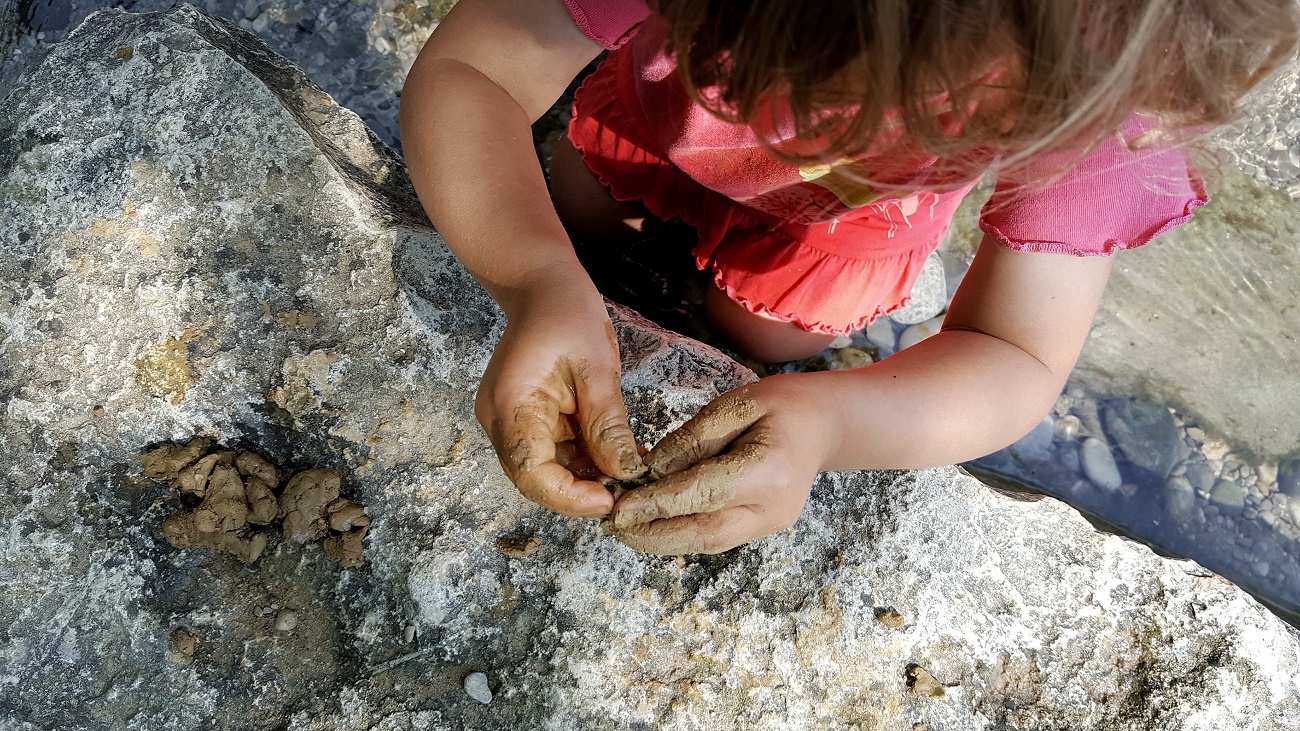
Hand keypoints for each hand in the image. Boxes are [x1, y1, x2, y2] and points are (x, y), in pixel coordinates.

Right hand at [476, 286, 646, 518]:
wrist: (543, 288)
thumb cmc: (567, 315)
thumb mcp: (597, 368)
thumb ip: (607, 424)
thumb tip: (624, 472)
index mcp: (511, 404)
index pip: (531, 472)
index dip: (569, 496)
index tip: (609, 499)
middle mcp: (500, 420)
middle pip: (535, 478)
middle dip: (581, 491)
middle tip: (627, 491)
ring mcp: (509, 422)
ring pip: (547, 469)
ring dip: (586, 476)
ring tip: (629, 471)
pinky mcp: (524, 421)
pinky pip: (552, 451)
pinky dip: (583, 458)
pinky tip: (616, 455)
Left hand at [607, 375, 839, 553]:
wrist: (826, 426)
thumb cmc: (783, 406)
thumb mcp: (736, 405)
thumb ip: (693, 438)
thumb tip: (650, 469)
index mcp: (767, 471)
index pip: (701, 494)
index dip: (657, 504)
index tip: (619, 507)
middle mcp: (771, 509)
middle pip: (703, 534)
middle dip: (653, 536)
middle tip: (613, 528)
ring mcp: (770, 525)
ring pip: (707, 544)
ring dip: (662, 541)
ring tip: (625, 531)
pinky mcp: (764, 529)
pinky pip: (716, 538)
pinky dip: (682, 535)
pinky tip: (655, 526)